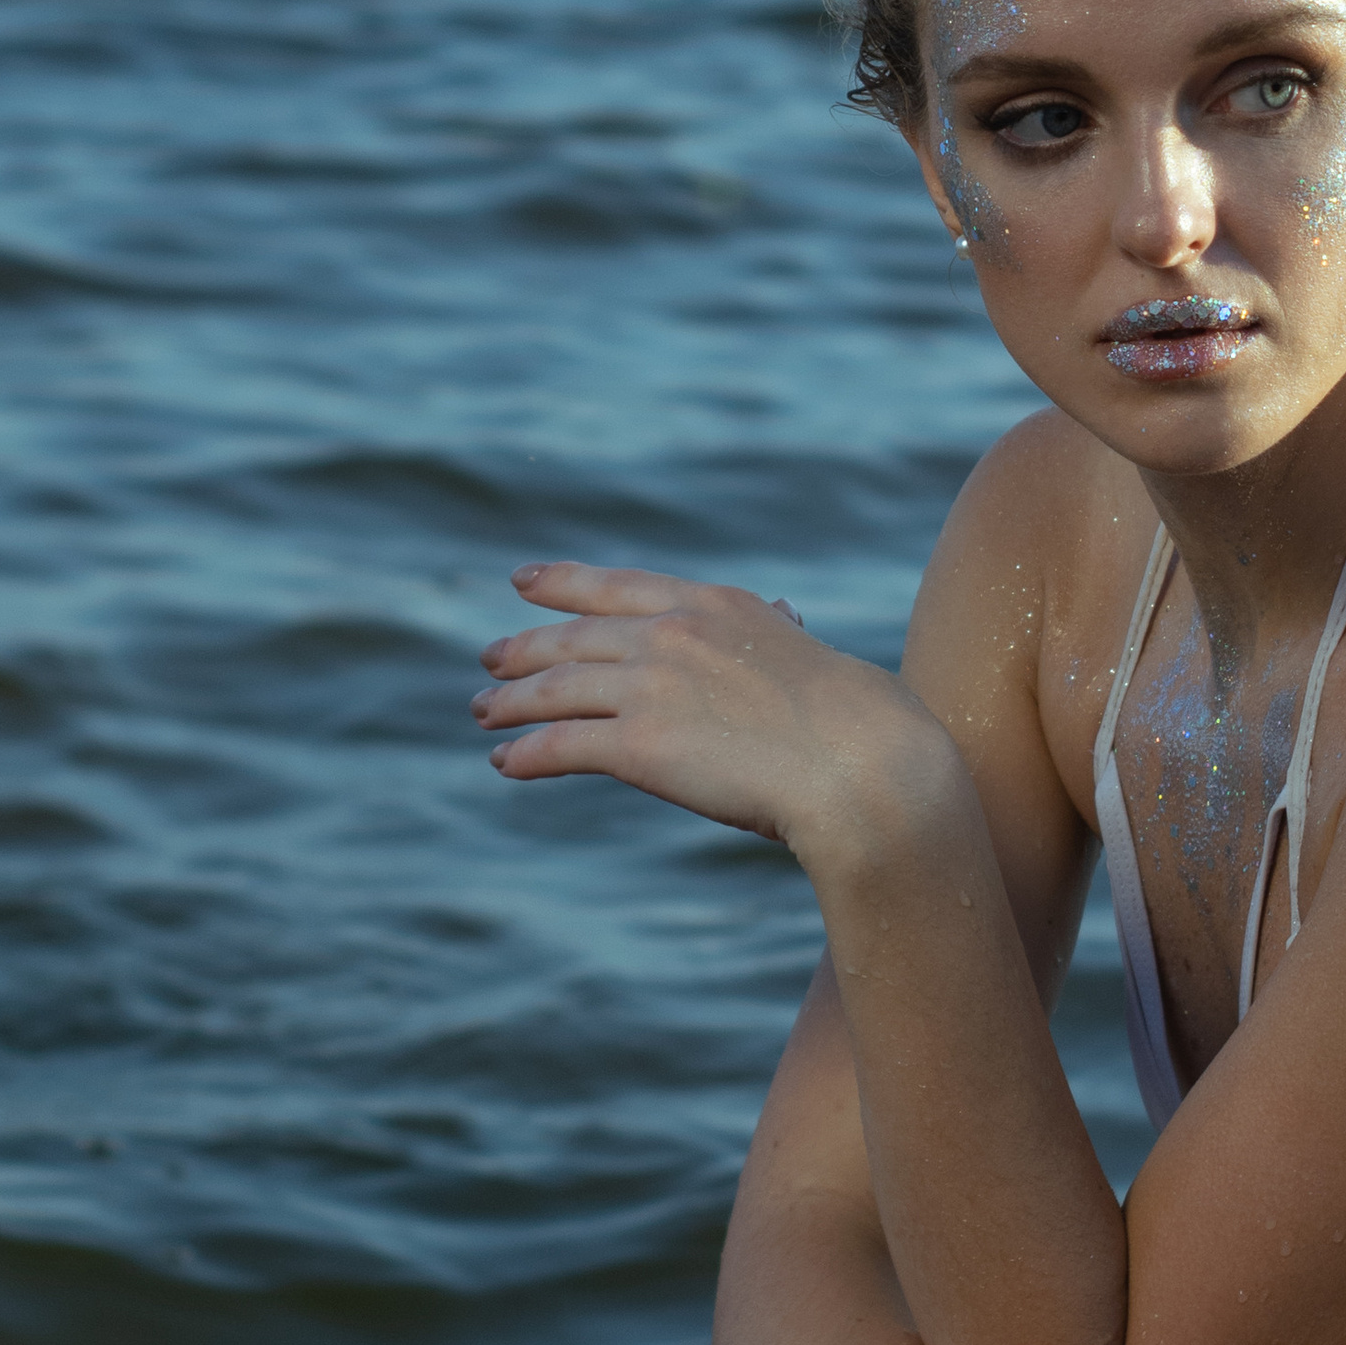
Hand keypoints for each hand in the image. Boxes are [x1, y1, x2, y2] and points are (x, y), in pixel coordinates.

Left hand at [472, 563, 930, 853]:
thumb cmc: (858, 719)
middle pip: (573, 638)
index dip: (563, 583)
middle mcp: (671, 634)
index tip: (524, 581)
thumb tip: (784, 615)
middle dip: (525, 648)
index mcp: (712, 605)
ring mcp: (650, 687)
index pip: (618, 585)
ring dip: (511, 702)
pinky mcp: (638, 746)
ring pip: (554, 689)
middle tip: (490, 657)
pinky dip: (526, 754)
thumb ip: (777, 633)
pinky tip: (507, 763)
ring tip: (485, 713)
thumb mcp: (810, 652)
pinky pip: (561, 744)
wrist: (861, 762)